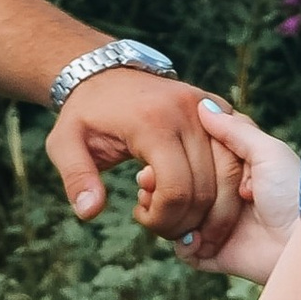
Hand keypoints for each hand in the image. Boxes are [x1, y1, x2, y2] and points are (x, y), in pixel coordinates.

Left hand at [49, 68, 220, 239]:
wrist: (104, 73)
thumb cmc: (84, 114)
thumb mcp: (64, 144)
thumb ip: (76, 178)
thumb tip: (90, 212)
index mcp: (152, 122)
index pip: (176, 188)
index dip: (164, 219)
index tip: (141, 219)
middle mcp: (188, 112)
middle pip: (207, 188)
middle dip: (187, 221)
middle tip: (163, 226)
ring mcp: (207, 108)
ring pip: (229, 175)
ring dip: (211, 209)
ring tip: (181, 216)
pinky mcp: (218, 108)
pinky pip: (236, 156)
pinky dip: (226, 185)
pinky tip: (200, 198)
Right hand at [155, 97, 300, 282]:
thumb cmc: (293, 190)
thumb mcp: (266, 151)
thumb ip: (233, 130)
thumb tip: (202, 106)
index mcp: (235, 174)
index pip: (193, 164)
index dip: (172, 159)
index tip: (155, 155)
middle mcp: (225, 200)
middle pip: (180, 191)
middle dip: (159, 185)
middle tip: (147, 181)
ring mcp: (220, 230)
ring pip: (177, 220)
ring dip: (163, 213)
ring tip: (152, 204)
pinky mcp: (218, 257)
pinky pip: (188, 252)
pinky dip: (179, 243)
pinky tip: (179, 232)